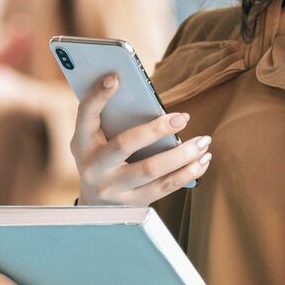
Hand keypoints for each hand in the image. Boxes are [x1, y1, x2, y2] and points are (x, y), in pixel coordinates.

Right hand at [72, 75, 211, 206]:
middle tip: (183, 117)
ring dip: (182, 154)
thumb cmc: (103, 160)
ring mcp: (112, 189)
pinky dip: (187, 173)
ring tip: (203, 140)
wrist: (97, 208)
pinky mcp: (132, 205)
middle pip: (125, 144)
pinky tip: (202, 160)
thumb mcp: (96, 141)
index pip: (86, 115)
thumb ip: (113, 120)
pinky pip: (164, 187)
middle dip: (157, 129)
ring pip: (152, 170)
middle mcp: (93, 168)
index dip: (97, 96)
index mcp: (81, 144)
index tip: (115, 76)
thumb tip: (150, 101)